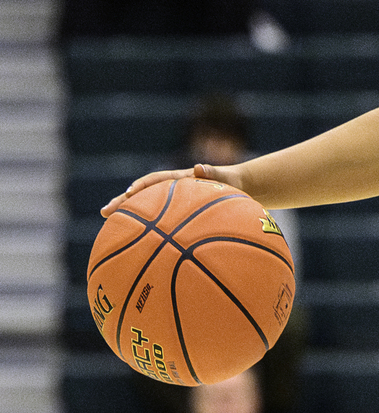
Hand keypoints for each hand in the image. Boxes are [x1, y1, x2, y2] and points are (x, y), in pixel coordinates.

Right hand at [101, 160, 243, 218]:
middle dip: (123, 202)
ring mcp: (172, 203)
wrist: (240, 188)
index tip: (129, 193)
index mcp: (180, 179)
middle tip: (104, 211)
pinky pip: (157, 221)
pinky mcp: (175, 214)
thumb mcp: (226, 178)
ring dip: (129, 216)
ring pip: (146, 209)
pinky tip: (136, 245)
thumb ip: (214, 173)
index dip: (141, 186)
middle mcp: (171, 190)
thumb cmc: (232, 183)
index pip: (155, 180)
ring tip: (109, 228)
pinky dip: (145, 229)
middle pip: (142, 195)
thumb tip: (198, 167)